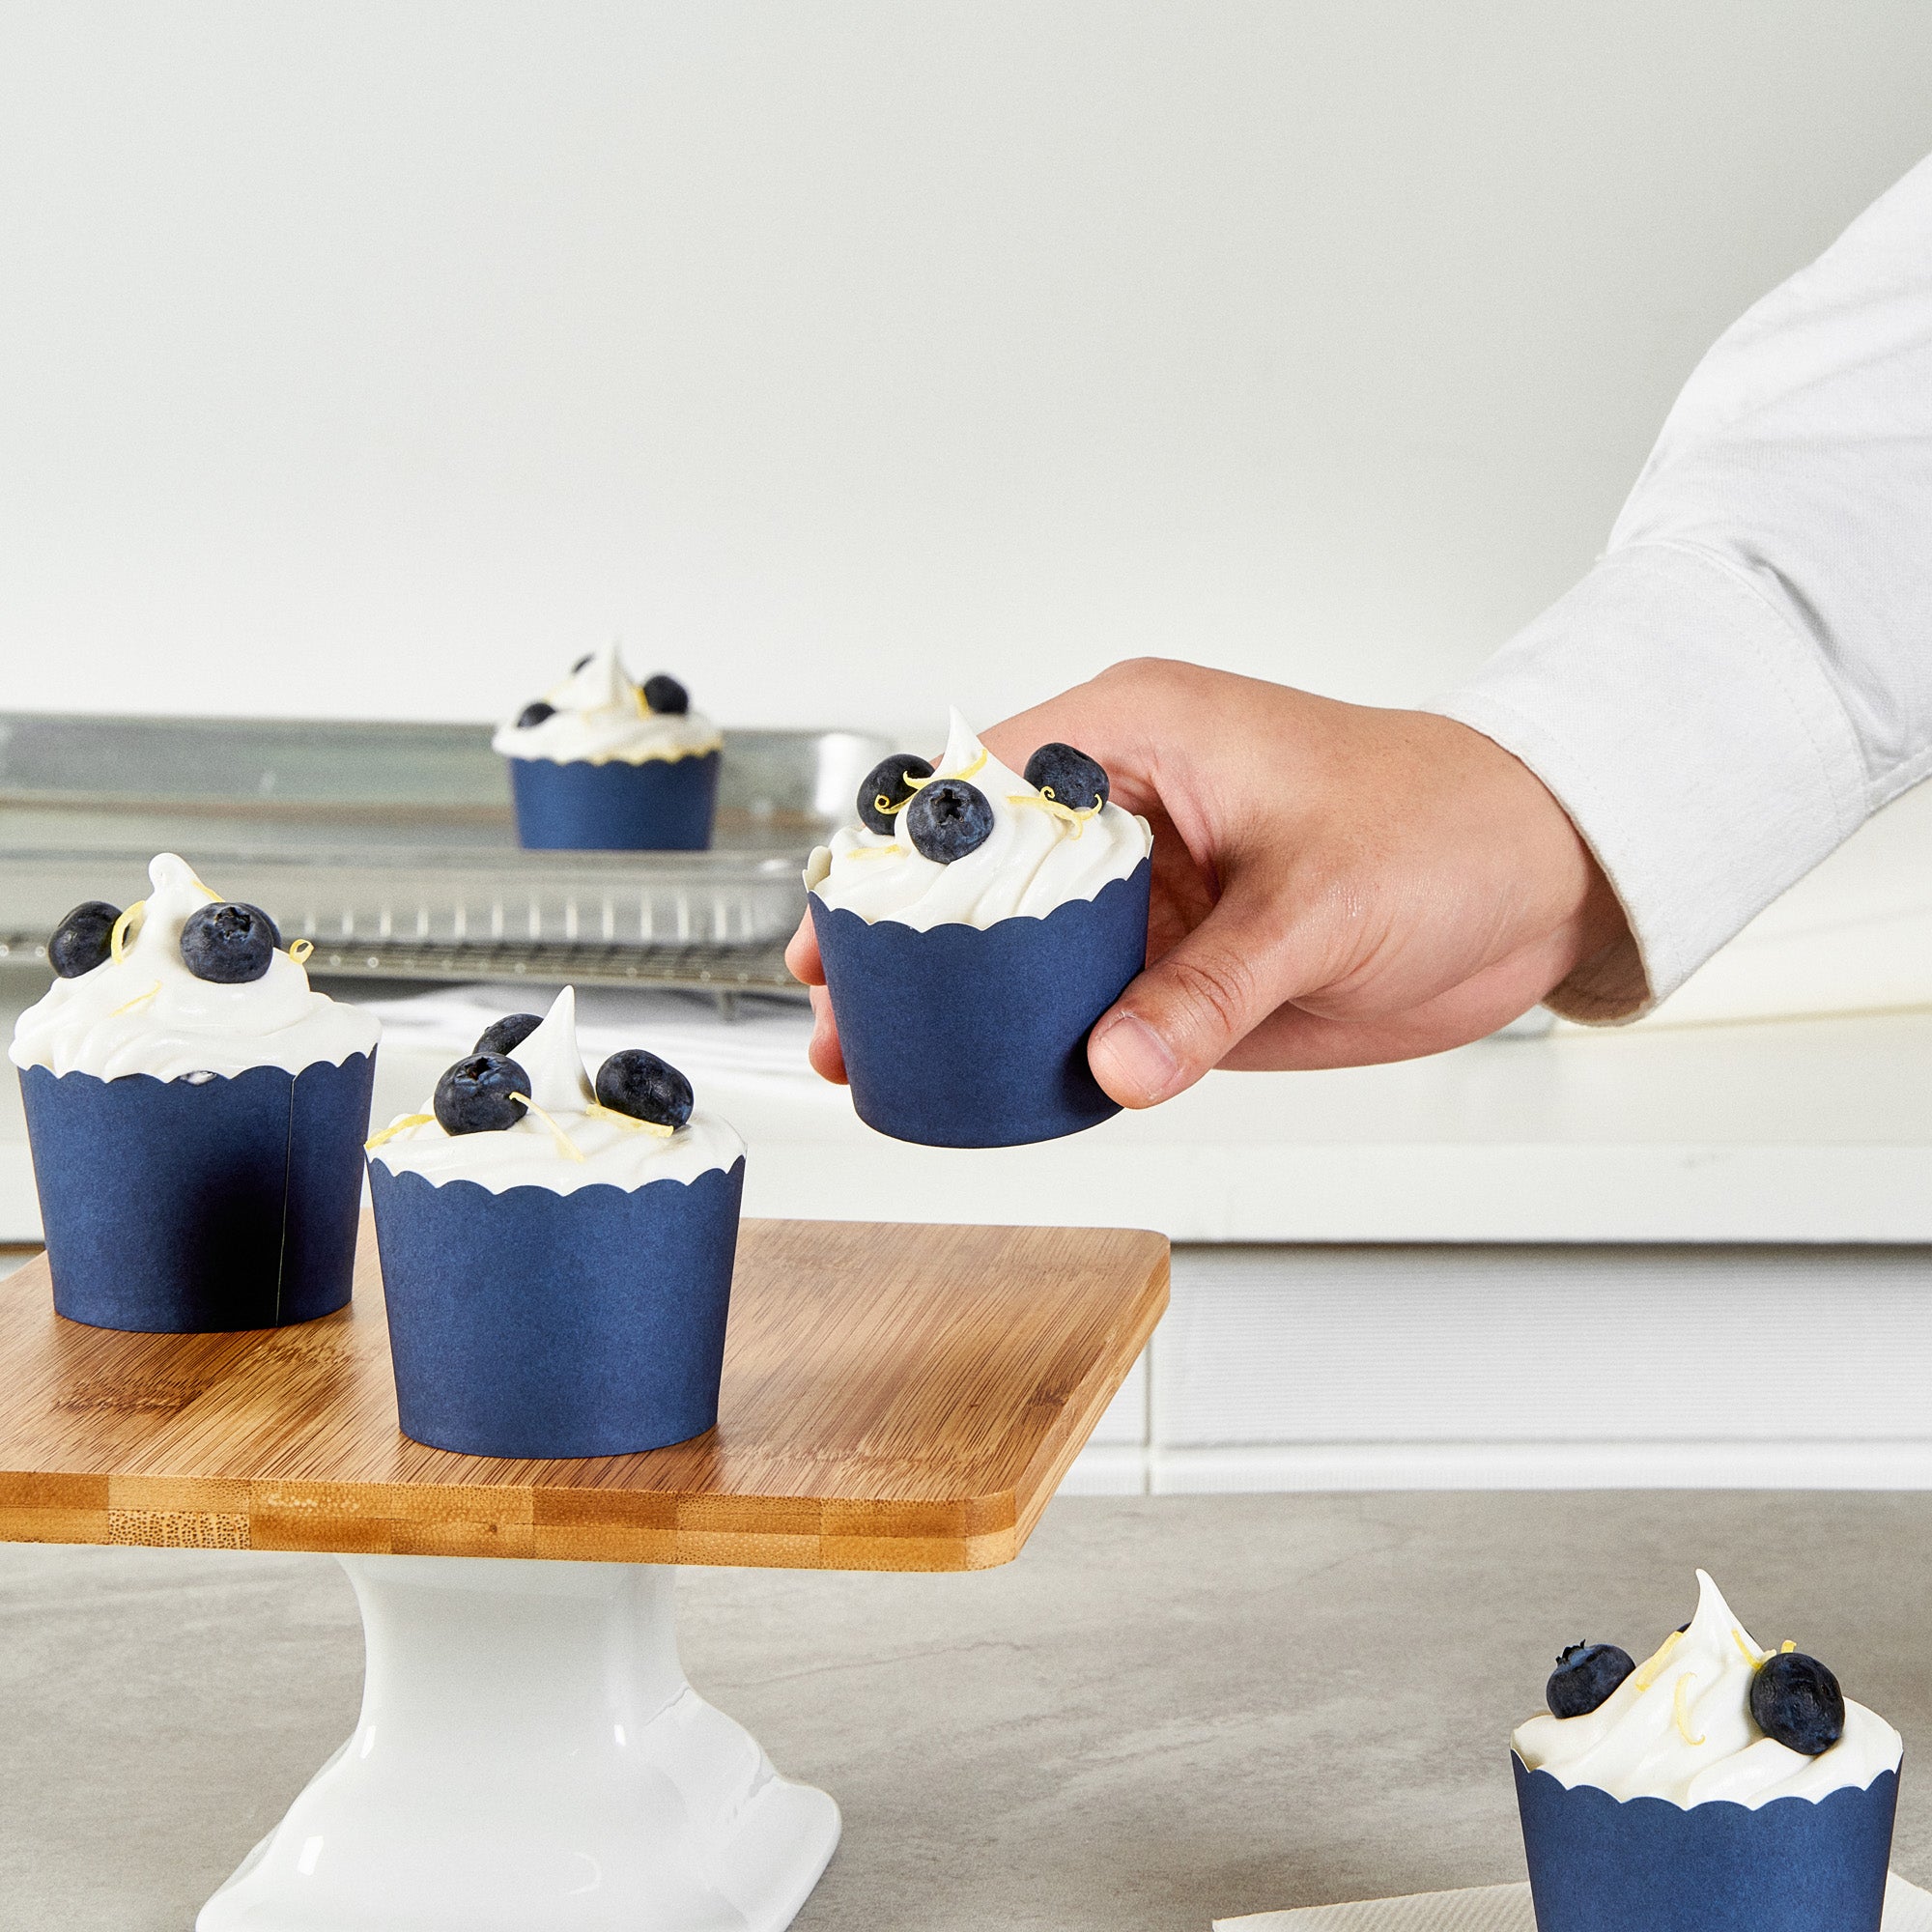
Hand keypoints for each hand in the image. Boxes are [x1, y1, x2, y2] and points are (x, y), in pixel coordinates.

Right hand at [784, 658, 1629, 1104]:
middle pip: (981, 875)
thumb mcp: (1321, 901)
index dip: (902, 858)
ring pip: (1023, 950)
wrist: (1537, 882)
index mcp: (1139, 738)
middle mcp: (1129, 811)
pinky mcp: (1179, 965)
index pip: (982, 787)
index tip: (846, 927)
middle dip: (910, 946)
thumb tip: (1114, 1061)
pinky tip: (989, 1083)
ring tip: (883, 1063)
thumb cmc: (1446, 827)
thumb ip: (1212, 987)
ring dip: (962, 1006)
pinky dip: (1038, 1045)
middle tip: (842, 1017)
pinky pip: (1086, 1008)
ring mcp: (1151, 895)